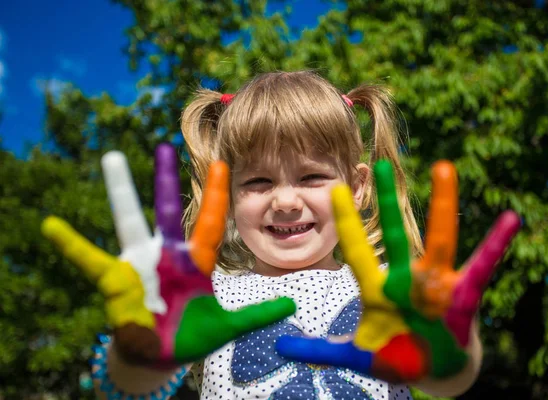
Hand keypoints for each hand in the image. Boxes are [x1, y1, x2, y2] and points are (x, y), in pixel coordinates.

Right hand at [42, 143, 294, 367]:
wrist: (161, 354)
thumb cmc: (193, 336)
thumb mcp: (227, 326)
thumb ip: (256, 314)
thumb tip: (292, 305)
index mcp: (196, 261)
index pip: (209, 221)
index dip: (214, 194)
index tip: (222, 163)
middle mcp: (168, 255)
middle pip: (168, 210)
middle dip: (167, 180)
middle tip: (165, 145)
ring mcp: (141, 264)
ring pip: (130, 221)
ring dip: (121, 191)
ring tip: (111, 156)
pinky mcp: (116, 281)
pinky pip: (90, 260)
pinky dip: (71, 245)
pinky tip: (50, 226)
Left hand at [276, 159, 519, 381]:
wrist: (434, 370)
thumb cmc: (396, 356)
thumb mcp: (356, 354)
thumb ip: (322, 352)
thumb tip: (281, 348)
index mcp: (378, 289)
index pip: (357, 249)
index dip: (347, 221)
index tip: (336, 189)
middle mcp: (406, 279)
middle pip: (394, 234)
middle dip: (385, 202)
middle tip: (379, 164)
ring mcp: (435, 284)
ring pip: (439, 239)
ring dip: (442, 206)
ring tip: (443, 167)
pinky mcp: (463, 295)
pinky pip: (482, 266)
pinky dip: (496, 244)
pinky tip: (510, 219)